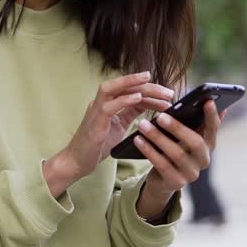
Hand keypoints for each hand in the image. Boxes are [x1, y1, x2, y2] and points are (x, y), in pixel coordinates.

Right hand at [43, 71, 174, 194]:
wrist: (77, 161)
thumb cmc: (96, 145)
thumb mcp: (118, 126)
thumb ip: (130, 113)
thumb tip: (148, 104)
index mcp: (107, 103)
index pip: (129, 90)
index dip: (149, 89)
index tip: (168, 94)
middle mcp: (100, 102)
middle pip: (123, 85)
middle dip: (147, 85)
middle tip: (168, 91)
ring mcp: (96, 111)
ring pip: (112, 88)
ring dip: (134, 84)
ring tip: (153, 84)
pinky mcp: (94, 122)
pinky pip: (108, 106)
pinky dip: (124, 100)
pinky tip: (138, 98)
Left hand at [134, 99, 226, 201]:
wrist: (162, 181)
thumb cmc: (173, 150)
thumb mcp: (183, 137)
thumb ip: (193, 122)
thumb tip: (206, 101)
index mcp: (208, 145)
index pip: (213, 129)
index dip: (212, 116)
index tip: (208, 101)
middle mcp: (204, 160)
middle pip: (195, 142)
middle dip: (177, 128)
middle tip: (160, 116)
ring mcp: (192, 173)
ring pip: (176, 153)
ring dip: (157, 137)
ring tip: (142, 125)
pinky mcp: (177, 182)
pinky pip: (162, 164)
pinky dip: (149, 150)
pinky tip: (138, 140)